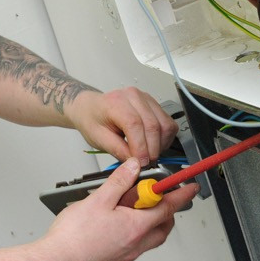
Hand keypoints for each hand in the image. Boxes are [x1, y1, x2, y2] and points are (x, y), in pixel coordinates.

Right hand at [40, 159, 198, 260]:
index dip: (181, 196)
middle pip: (162, 228)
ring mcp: (124, 258)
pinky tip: (113, 232)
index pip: (167, 208)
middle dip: (166, 213)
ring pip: (146, 241)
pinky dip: (130, 239)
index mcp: (136, 227)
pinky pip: (131, 251)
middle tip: (159, 199)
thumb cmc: (74, 238)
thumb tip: (133, 168)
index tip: (190, 188)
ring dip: (147, 226)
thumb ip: (119, 182)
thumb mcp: (98, 199)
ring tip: (130, 212)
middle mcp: (135, 245)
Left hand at [63, 87, 177, 163]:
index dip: (141, 147)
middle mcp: (134, 96)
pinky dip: (165, 139)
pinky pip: (168, 123)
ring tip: (149, 155)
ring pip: (165, 125)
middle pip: (153, 125)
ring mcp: (146, 99)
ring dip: (161, 145)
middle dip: (152, 150)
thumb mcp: (98, 138)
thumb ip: (118, 150)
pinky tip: (154, 146)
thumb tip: (135, 163)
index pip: (134, 124)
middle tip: (145, 164)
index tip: (141, 163)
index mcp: (116, 102)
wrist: (91, 107)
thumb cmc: (93, 120)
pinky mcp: (154, 105)